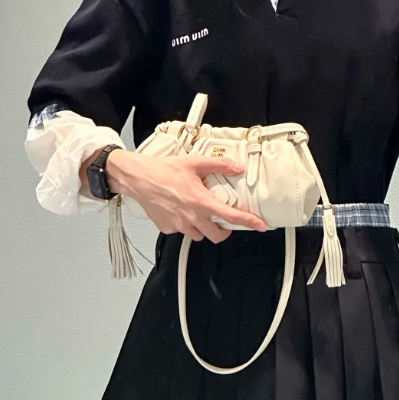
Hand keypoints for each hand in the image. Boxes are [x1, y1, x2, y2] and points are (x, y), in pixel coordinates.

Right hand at [126, 154, 268, 242]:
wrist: (139, 178)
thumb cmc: (163, 170)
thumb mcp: (195, 163)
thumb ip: (219, 165)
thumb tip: (237, 167)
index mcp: (201, 202)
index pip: (231, 217)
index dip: (249, 222)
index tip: (259, 225)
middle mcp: (192, 217)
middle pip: (217, 236)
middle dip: (223, 231)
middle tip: (221, 220)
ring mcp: (179, 225)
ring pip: (199, 236)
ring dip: (203, 228)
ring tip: (197, 212)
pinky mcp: (167, 228)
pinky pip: (182, 231)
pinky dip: (185, 224)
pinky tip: (180, 210)